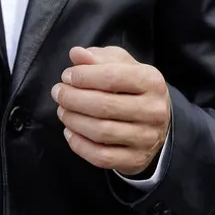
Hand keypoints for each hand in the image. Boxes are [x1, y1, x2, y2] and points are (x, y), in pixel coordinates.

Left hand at [51, 45, 170, 176]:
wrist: (156, 123)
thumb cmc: (131, 88)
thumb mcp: (120, 65)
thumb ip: (97, 58)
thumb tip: (76, 54)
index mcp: (151, 81)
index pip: (111, 77)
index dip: (82, 76)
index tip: (66, 76)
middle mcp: (154, 110)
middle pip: (103, 106)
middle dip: (72, 98)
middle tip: (58, 93)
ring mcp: (146, 138)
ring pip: (100, 132)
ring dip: (73, 120)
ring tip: (63, 111)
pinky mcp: (136, 160)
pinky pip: (101, 156)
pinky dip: (79, 144)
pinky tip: (70, 131)